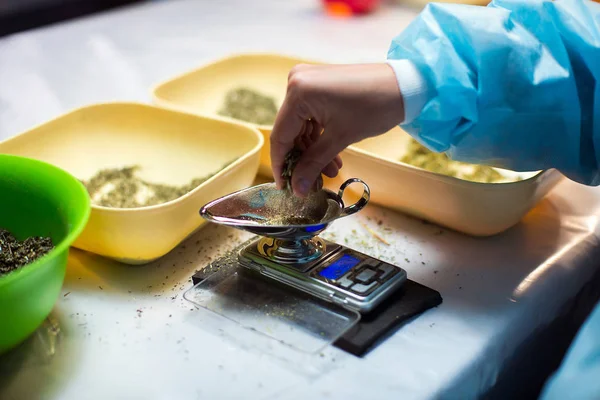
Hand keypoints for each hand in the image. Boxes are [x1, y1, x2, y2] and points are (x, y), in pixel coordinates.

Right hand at [270, 63, 404, 196]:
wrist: (404, 86)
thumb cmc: (374, 107)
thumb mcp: (340, 139)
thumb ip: (313, 164)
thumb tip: (297, 188)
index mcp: (298, 92)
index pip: (280, 136)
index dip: (281, 165)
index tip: (285, 187)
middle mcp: (296, 82)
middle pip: (290, 131)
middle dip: (302, 159)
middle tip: (313, 183)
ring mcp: (306, 82)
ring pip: (301, 126)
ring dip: (313, 151)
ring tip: (330, 171)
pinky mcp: (317, 85)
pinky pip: (310, 116)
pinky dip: (319, 136)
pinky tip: (332, 157)